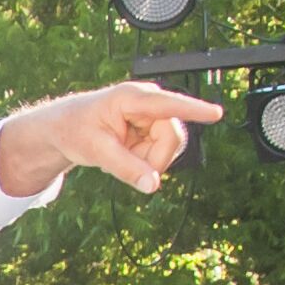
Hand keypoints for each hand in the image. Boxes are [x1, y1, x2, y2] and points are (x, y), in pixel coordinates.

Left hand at [0, 79, 226, 196]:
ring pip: (169, 148)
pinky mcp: (155, 130)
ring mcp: (154, 117)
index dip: (193, 110)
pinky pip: (162, 154)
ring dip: (147, 161)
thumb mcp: (95, 151)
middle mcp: (149, 103)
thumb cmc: (77, 130)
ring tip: (121, 155)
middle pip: (171, 137)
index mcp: (131, 98)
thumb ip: (125, 168)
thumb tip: (152, 186)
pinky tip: (128, 154)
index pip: (167, 104)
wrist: (67, 127)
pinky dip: (145, 162)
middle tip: (125, 164)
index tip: (216, 114)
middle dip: (153, 158)